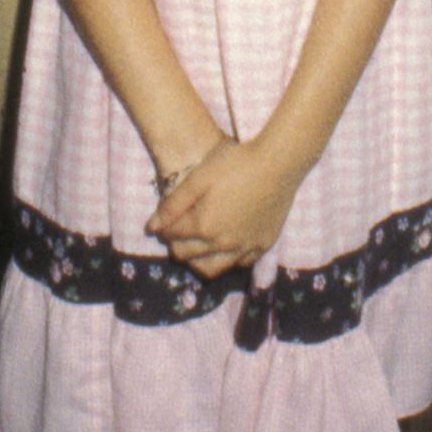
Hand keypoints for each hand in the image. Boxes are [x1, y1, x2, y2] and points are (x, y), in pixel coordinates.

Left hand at [148, 134, 302, 281]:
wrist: (279, 163)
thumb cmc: (236, 162)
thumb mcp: (199, 177)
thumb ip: (173, 204)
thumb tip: (152, 227)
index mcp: (203, 226)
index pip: (171, 237)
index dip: (164, 227)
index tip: (167, 217)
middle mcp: (223, 244)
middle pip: (188, 256)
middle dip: (177, 244)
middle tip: (180, 228)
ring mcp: (245, 248)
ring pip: (212, 269)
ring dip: (199, 259)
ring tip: (198, 242)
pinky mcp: (263, 245)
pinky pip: (239, 263)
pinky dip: (227, 258)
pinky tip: (226, 242)